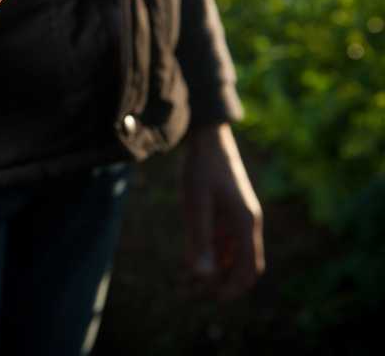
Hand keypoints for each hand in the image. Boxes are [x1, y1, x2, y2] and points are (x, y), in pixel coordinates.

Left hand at [181, 123, 264, 299]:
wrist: (206, 138)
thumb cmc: (201, 169)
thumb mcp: (196, 205)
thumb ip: (199, 240)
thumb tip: (202, 277)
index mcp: (246, 223)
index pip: (249, 269)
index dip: (232, 289)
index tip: (209, 298)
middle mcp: (247, 223)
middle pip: (242, 266)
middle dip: (221, 283)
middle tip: (192, 293)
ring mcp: (238, 218)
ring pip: (231, 255)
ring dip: (214, 270)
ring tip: (187, 282)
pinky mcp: (227, 212)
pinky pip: (222, 241)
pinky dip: (210, 254)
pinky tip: (190, 260)